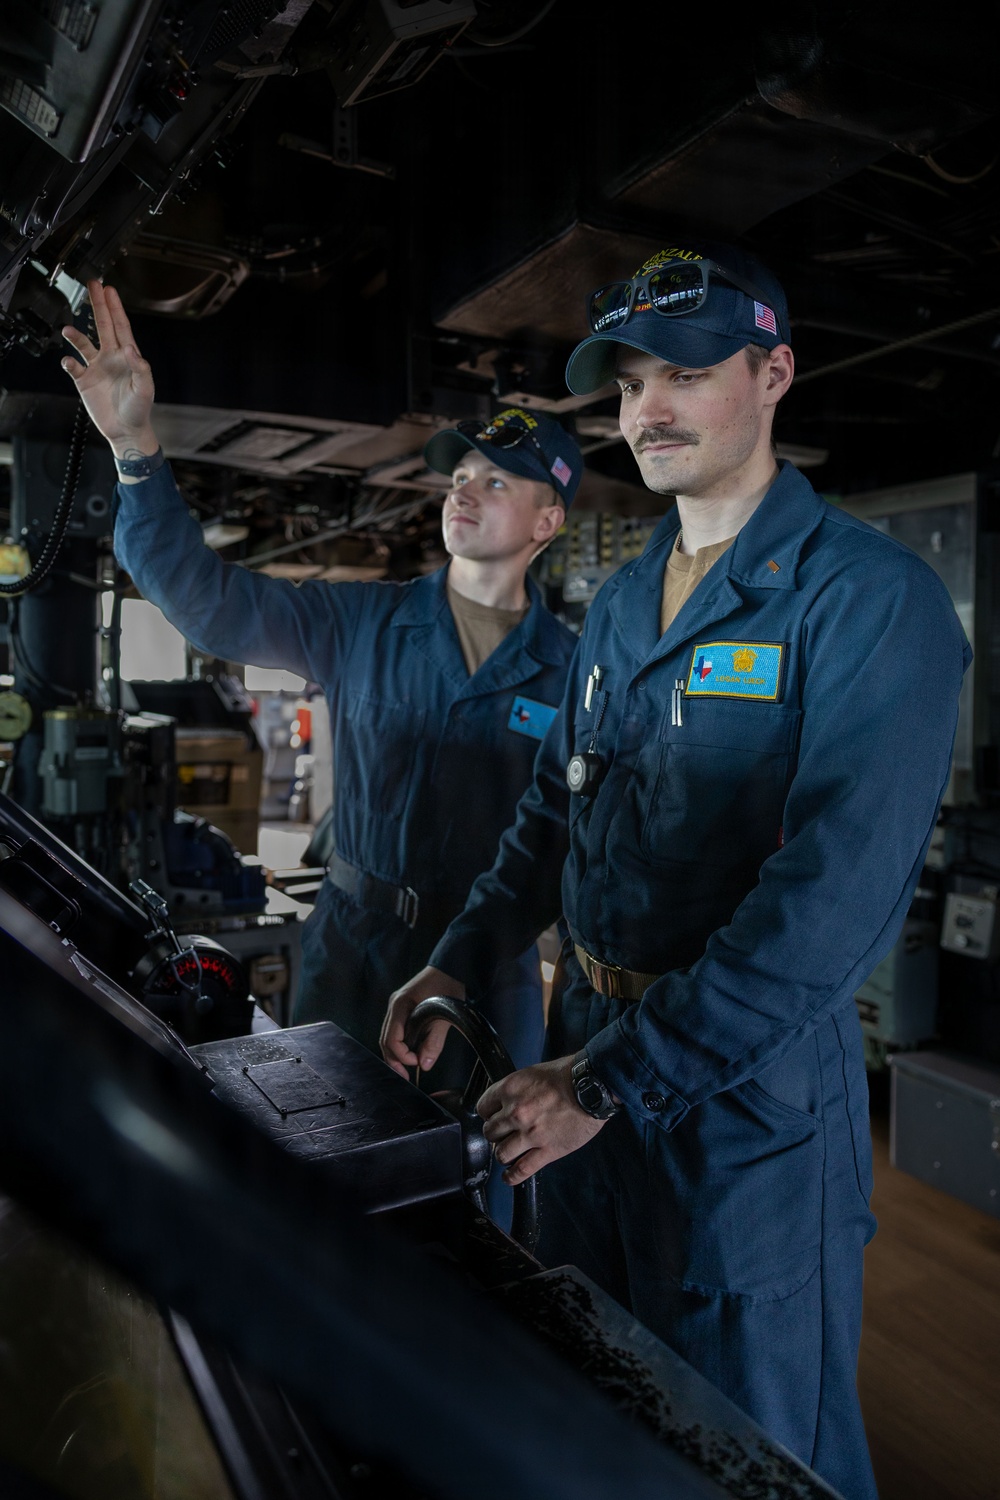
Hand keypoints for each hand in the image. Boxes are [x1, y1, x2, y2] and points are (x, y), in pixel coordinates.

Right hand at [60, 281, 157, 458]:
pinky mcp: (84, 381)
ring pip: (83, 344)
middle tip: (92, 284)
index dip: (115, 307)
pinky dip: (69, 362)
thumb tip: (128, 347)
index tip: (108, 289)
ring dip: (75, 336)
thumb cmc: (139, 409)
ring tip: (67, 329)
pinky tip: (68, 361)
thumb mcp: (145, 388)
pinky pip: (73, 367)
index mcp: (127, 356)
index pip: (120, 326)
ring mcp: (97, 367)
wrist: (126, 430)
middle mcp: (110, 357)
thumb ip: (140, 367)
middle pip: (103, 325)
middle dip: (98, 305)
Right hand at [380, 965, 465, 1078]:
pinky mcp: (403, 1010)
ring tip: (406, 1069)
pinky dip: (400, 1045)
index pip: (391, 1037)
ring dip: (396, 1054)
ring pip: (388, 1036)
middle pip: (385, 1039)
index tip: (415, 1062)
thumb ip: (434, 1041)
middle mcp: (394, 1006)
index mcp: (400, 1005)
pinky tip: (409, 1054)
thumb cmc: (448, 986)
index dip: (401, 1055)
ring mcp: (397, 1007)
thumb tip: (424, 1064)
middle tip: (405, 1077)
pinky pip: (396, 1031)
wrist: (450, 967)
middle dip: (394, 1060)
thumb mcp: (445, 1015)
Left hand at [477, 1056, 609, 1185]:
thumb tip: (509, 1099)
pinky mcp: (547, 1151)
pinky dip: (512, 1176)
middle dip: (495, 1133)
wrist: (593, 1087)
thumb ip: (517, 1088)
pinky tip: (509, 1176)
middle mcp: (516, 1112)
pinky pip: (521, 1170)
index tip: (493, 1116)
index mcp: (511, 1089)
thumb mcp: (534, 1072)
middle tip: (503, 1133)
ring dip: (503, 1153)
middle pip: (490, 1131)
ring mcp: (530, 1134)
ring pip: (501, 1153)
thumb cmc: (569, 1075)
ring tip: (509, 1151)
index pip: (483, 1107)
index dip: (488, 1113)